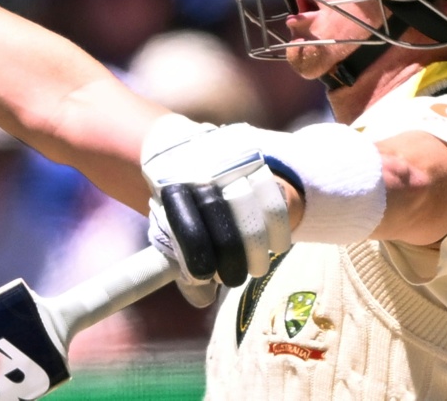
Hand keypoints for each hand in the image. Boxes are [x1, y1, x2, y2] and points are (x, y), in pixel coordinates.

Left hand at [143, 124, 291, 305]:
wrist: (186, 150)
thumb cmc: (179, 207)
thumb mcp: (166, 229)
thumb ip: (180, 265)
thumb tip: (204, 297)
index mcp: (169, 188)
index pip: (185, 228)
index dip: (197, 257)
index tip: (204, 277)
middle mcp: (201, 172)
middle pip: (224, 225)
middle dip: (232, 262)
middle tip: (232, 279)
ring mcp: (230, 165)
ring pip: (255, 217)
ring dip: (257, 253)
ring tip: (254, 267)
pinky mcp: (256, 163)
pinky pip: (275, 203)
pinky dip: (279, 232)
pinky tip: (276, 246)